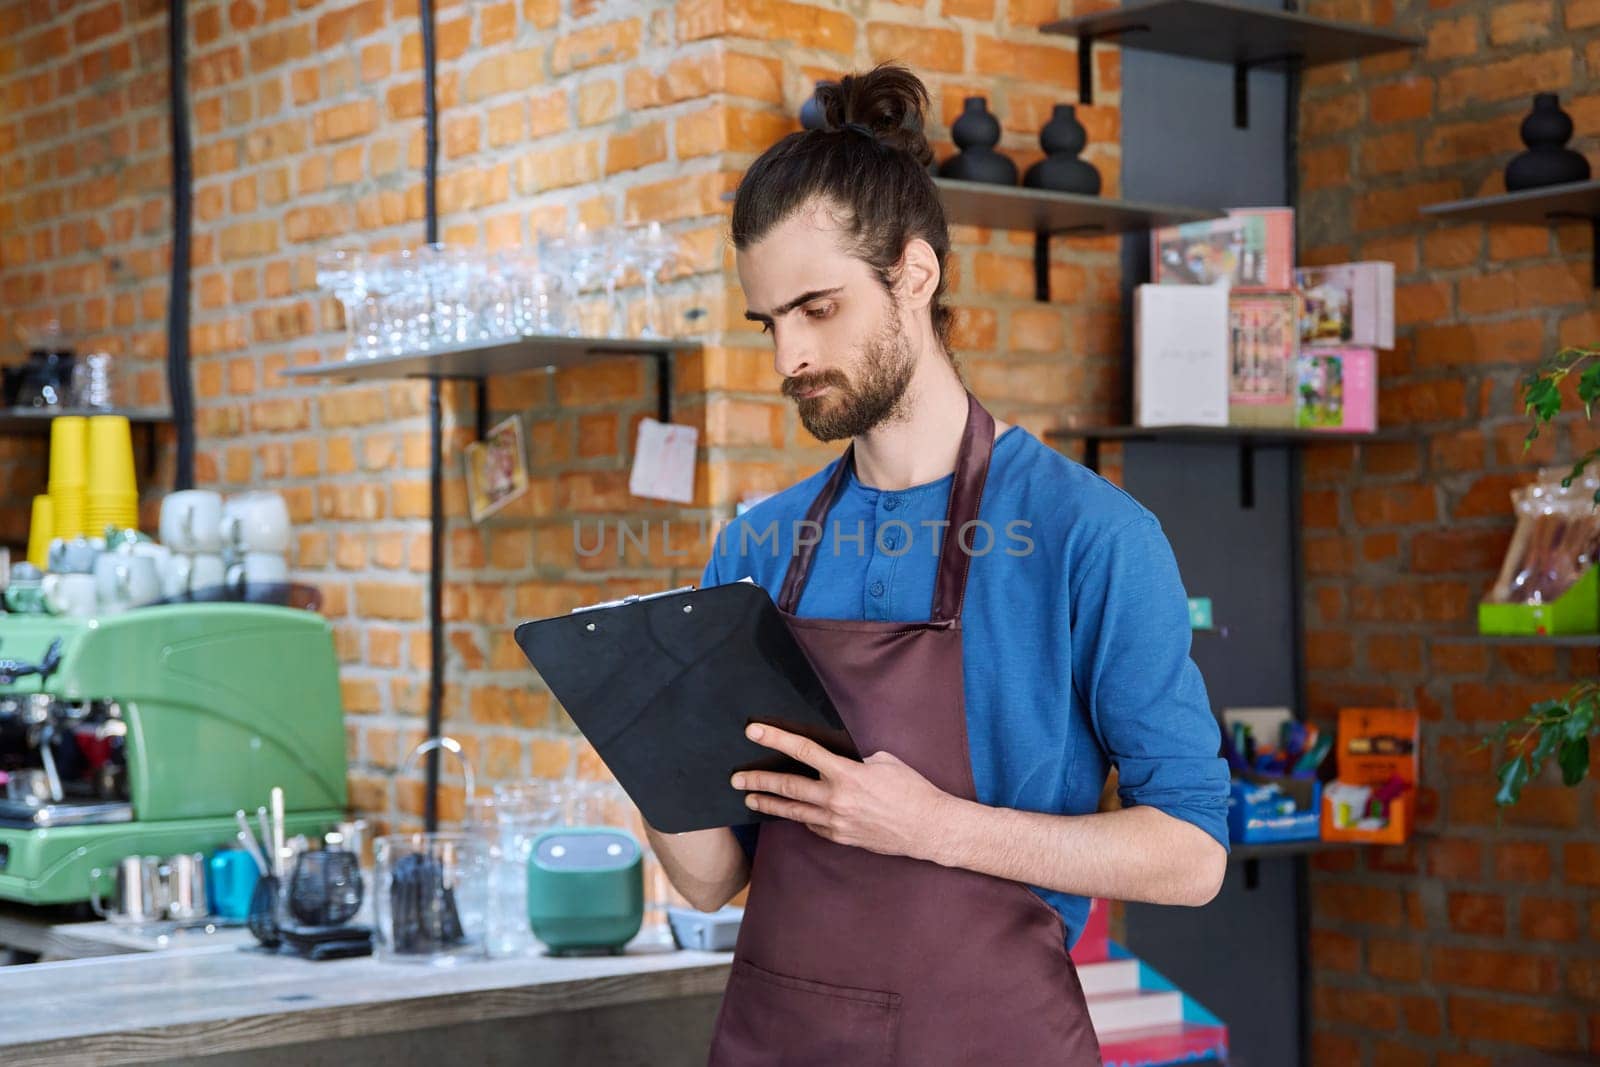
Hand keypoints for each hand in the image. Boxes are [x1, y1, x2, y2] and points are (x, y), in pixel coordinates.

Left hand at [731, 722, 957, 861]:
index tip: (754, 731)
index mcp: (847, 774)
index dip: (776, 738)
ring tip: (749, 800)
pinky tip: (791, 813)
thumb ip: (856, 760)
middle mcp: (836, 799)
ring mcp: (836, 822)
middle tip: (736, 778)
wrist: (929, 828)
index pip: (803, 751)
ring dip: (769, 804)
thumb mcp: (885, 762)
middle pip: (787, 787)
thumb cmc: (912, 790)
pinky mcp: (841, 838)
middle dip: (758, 780)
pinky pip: (813, 825)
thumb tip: (840, 759)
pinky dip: (801, 817)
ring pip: (793, 812)